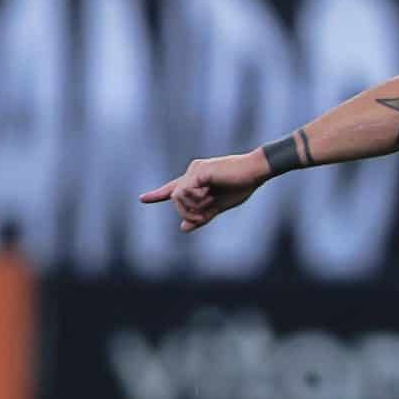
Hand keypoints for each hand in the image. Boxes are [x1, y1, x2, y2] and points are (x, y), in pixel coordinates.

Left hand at [139, 151, 271, 231]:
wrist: (256, 172)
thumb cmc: (242, 186)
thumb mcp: (219, 206)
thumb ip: (201, 216)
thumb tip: (183, 228)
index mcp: (197, 180)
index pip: (173, 189)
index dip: (157, 195)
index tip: (143, 199)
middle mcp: (192, 173)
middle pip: (175, 197)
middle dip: (186, 213)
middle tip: (202, 218)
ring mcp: (194, 171)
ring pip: (177, 196)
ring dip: (190, 208)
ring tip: (208, 206)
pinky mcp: (198, 172)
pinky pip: (184, 191)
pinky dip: (194, 200)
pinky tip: (209, 197)